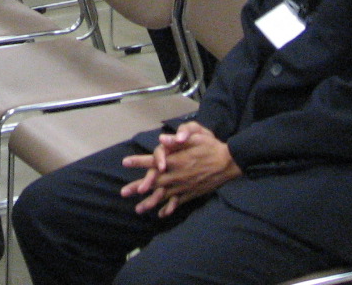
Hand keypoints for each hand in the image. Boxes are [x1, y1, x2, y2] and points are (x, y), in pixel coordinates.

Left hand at [121, 122, 238, 216]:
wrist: (228, 163)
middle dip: (137, 187)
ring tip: (138, 210)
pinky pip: (177, 202)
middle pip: (154, 183)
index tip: (125, 162)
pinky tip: (161, 214)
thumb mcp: (197, 136)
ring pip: (163, 196)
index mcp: (176, 161)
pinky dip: (169, 208)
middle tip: (123, 193)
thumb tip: (163, 139)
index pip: (153, 162)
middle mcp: (177, 175)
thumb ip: (179, 139)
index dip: (139, 162)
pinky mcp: (191, 193)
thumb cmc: (211, 146)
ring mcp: (184, 186)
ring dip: (150, 203)